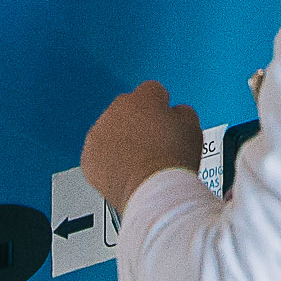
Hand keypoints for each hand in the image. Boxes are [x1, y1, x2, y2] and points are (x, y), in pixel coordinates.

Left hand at [83, 83, 203, 209]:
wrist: (153, 190)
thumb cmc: (172, 161)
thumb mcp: (192, 127)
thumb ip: (182, 113)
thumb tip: (176, 115)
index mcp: (143, 98)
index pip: (152, 90)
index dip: (161, 105)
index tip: (164, 117)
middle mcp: (116, 110)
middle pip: (127, 109)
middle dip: (137, 122)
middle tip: (152, 143)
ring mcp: (99, 134)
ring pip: (109, 132)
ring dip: (120, 141)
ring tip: (139, 162)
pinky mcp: (88, 158)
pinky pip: (97, 155)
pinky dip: (107, 162)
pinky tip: (124, 172)